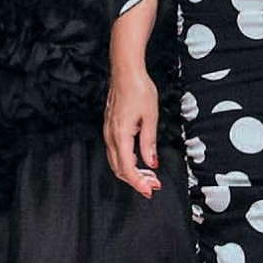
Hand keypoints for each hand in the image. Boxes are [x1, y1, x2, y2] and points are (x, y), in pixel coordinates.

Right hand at [102, 64, 161, 196]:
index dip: (138, 183)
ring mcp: (108, 131)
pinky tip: (139, 160)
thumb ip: (149, 142)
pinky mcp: (110, 127)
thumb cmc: (138, 89)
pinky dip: (127, 160)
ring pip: (116, 161)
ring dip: (131, 171)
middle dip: (136, 180)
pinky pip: (115, 151)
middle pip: (119, 169)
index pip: (127, 168)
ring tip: (149, 175)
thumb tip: (151, 162)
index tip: (150, 190)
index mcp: (121, 135)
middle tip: (153, 184)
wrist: (125, 71)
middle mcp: (110, 135)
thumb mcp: (150, 117)